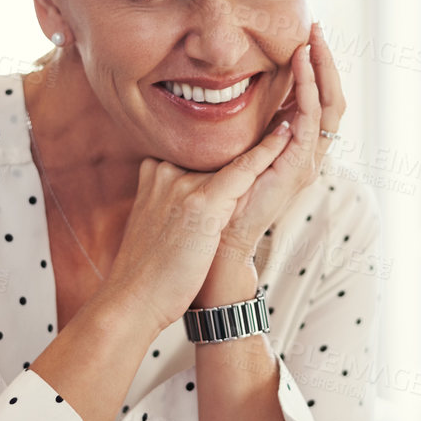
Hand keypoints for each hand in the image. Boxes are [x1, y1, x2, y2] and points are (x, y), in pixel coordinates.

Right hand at [97, 120, 296, 339]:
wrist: (133, 299)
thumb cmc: (149, 272)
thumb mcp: (154, 223)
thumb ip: (169, 201)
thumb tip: (190, 202)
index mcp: (154, 173)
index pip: (198, 152)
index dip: (225, 148)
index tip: (247, 135)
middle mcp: (166, 171)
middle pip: (215, 151)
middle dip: (243, 147)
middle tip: (274, 123)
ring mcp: (182, 184)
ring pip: (232, 155)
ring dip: (263, 141)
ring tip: (287, 121)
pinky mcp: (203, 202)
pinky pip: (244, 168)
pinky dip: (268, 151)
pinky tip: (286, 134)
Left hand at [216, 20, 345, 263]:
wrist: (222, 236)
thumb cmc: (227, 196)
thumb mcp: (243, 150)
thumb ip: (253, 127)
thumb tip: (242, 92)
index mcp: (300, 146)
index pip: (319, 99)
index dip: (318, 68)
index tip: (309, 36)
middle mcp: (311, 152)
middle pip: (333, 97)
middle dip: (327, 61)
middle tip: (318, 28)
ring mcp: (308, 161)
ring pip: (328, 106)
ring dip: (321, 70)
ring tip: (312, 41)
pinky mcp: (298, 167)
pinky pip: (309, 122)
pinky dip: (307, 92)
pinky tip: (301, 68)